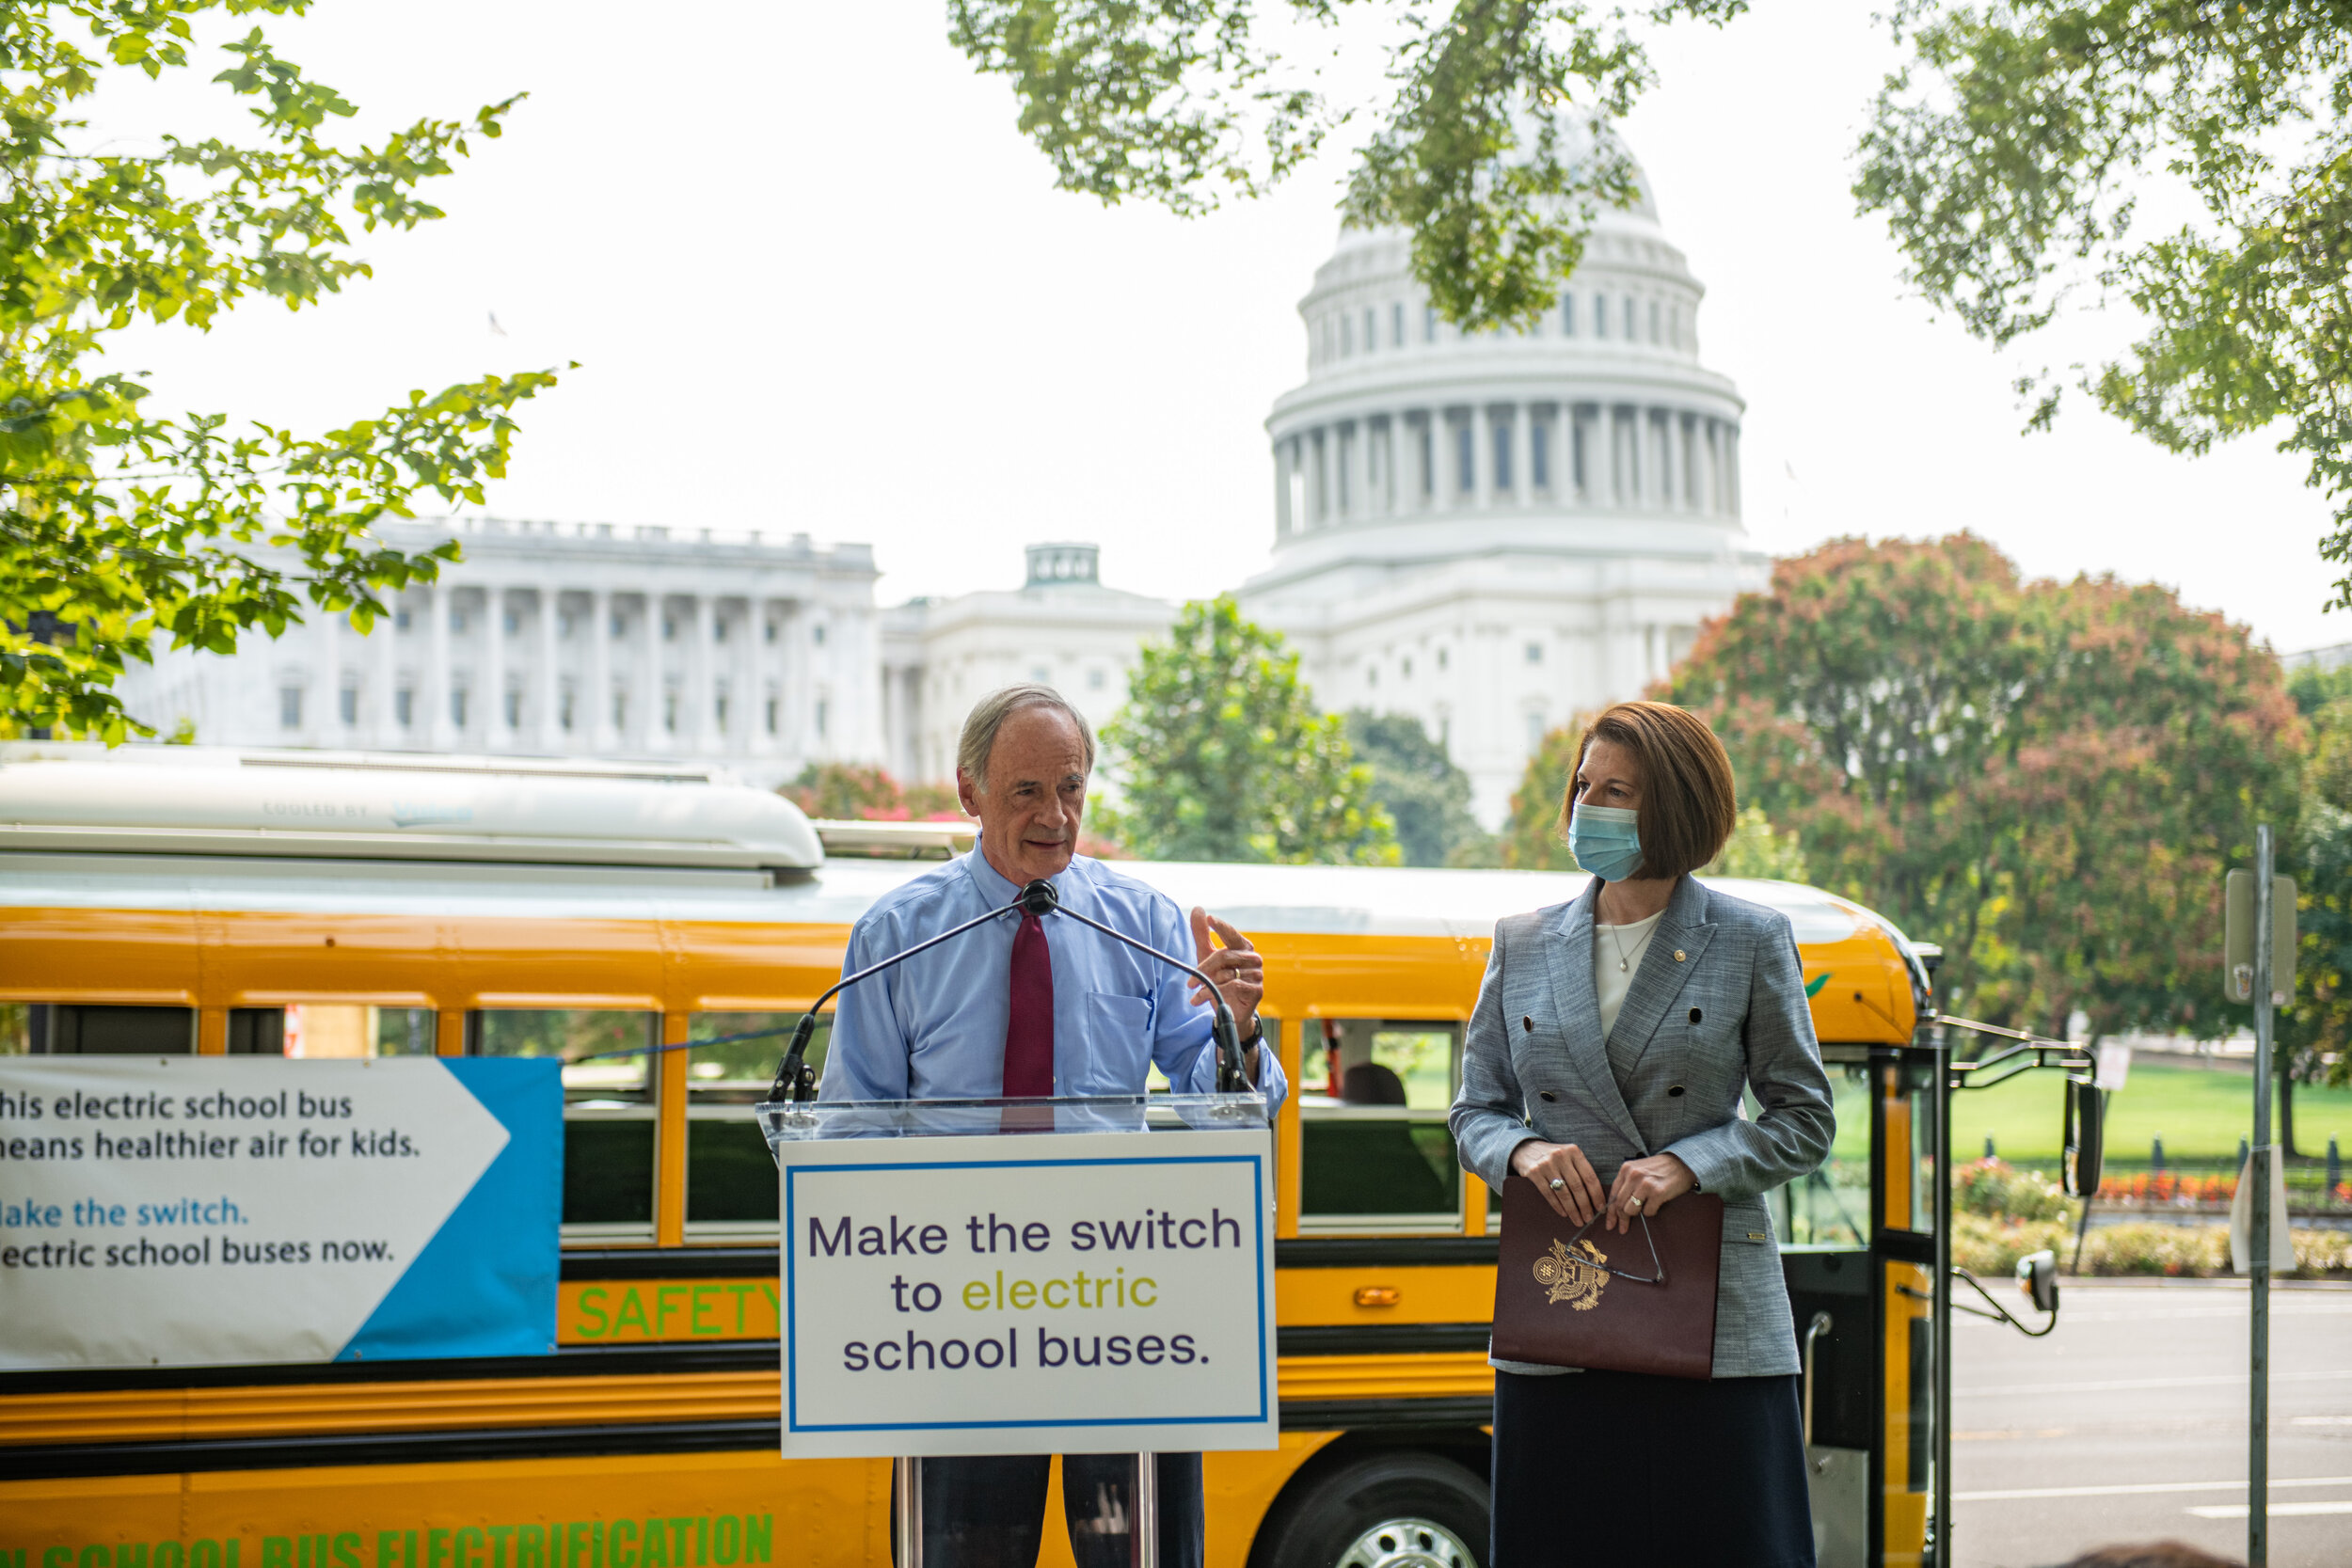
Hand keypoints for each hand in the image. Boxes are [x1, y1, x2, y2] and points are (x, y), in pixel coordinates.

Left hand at [1188, 908, 1261, 1043]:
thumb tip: (1198, 908)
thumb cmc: (1219, 980)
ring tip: (1195, 993)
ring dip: (1207, 985)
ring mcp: (1257, 974)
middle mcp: (1253, 958)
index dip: (1221, 926)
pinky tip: (1201, 1000)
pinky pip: (1232, 988)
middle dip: (1204, 969)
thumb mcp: (1207, 957)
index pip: (1231, 934)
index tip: (1209, 919)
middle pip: (1224, 956)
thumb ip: (1202, 934)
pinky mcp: (1256, 991)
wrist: (1229, 1011)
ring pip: (1226, 974)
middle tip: (1190, 982)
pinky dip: (1213, 994)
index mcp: (1242, 947)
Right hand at [1510, 1139, 1605, 1224]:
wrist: (1526, 1149)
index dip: (1597, 1195)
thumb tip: (1595, 1196)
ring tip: (1578, 1220)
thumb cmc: (1554, 1157)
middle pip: (1577, 1186)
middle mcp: (1560, 1156)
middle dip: (1585, 1206)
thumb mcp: (1569, 1156)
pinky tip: (1564, 1213)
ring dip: (1572, 1210)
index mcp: (1573, 1151)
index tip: (1601, 1208)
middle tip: (1589, 1219)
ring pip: (1564, 1193)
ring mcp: (1546, 1164)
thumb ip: (1580, 1169)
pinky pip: (1548, 1194)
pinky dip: (1557, 1206)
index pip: (1589, 1176)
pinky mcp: (1534, 1173)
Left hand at [1605, 1153, 1694, 1233]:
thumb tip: (1615, 1207)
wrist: (1682, 1163)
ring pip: (1630, 1210)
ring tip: (1644, 1209)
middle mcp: (1633, 1175)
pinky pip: (1648, 1212)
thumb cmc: (1659, 1169)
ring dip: (1636, 1214)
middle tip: (1623, 1229)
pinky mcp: (1658, 1192)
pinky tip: (1656, 1205)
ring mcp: (1645, 1184)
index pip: (1613, 1195)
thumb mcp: (1638, 1169)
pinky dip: (1651, 1212)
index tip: (1610, 1223)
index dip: (1610, 1212)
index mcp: (1625, 1169)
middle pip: (1620, 1205)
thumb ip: (1626, 1184)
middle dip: (1621, 1219)